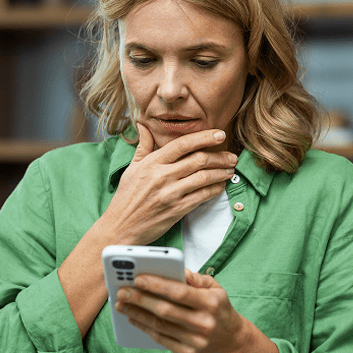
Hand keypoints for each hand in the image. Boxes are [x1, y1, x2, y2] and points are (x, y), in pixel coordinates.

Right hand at [99, 123, 236, 245]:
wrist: (121, 226)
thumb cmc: (126, 197)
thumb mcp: (132, 168)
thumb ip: (144, 146)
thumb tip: (144, 126)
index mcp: (152, 163)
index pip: (182, 144)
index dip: (204, 137)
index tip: (219, 134)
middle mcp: (162, 176)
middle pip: (198, 159)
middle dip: (220, 156)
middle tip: (231, 156)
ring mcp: (170, 193)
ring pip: (204, 177)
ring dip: (221, 172)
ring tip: (229, 170)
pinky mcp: (177, 210)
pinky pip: (202, 196)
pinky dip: (215, 190)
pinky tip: (220, 186)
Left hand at [115, 268, 246, 352]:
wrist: (231, 340)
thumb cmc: (218, 307)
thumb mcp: (215, 287)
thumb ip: (196, 278)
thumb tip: (178, 270)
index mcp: (210, 303)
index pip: (180, 293)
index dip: (157, 285)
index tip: (137, 278)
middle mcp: (203, 323)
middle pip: (165, 310)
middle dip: (140, 299)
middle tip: (122, 291)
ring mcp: (196, 340)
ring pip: (160, 325)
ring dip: (137, 314)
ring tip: (122, 304)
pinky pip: (161, 339)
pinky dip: (144, 328)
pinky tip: (133, 318)